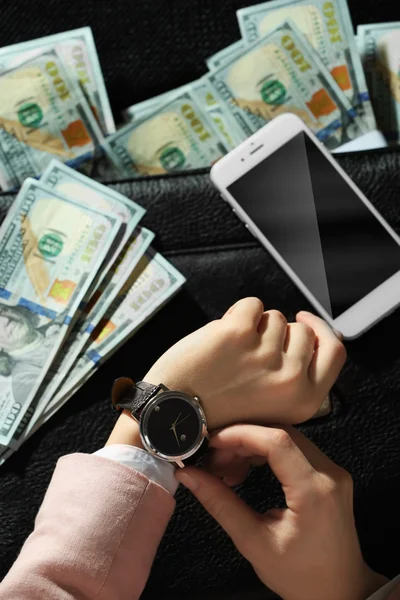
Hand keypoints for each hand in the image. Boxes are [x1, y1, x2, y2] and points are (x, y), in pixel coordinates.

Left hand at [144, 297, 345, 429]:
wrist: (173, 414)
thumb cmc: (220, 409)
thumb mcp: (272, 409)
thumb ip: (295, 377)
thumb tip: (312, 333)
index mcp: (303, 401)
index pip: (334, 351)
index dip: (321, 331)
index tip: (305, 321)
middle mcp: (289, 379)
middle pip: (302, 330)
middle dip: (278, 334)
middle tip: (250, 355)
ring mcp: (265, 355)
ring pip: (275, 317)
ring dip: (255, 326)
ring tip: (231, 353)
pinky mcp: (238, 334)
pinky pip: (251, 304)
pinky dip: (237, 314)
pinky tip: (221, 338)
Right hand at [176, 425, 387, 599]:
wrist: (340, 591)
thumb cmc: (299, 575)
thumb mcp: (253, 542)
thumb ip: (220, 504)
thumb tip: (189, 475)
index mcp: (314, 491)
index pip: (277, 442)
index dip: (241, 434)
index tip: (212, 442)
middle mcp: (329, 473)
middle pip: (281, 434)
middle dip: (241, 440)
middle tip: (213, 460)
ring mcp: (333, 471)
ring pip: (286, 438)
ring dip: (252, 446)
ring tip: (225, 469)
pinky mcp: (330, 474)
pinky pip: (294, 449)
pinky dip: (266, 453)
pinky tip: (245, 469)